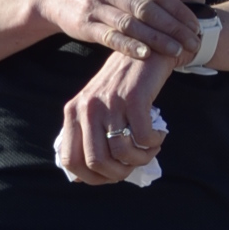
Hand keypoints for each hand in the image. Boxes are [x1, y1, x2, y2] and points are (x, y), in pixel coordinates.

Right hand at [33, 0, 202, 62]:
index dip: (179, 10)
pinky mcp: (85, 23)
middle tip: (193, 42)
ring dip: (156, 39)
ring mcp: (96, 3)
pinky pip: (110, 36)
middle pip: (148, 8)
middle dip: (173, 27)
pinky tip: (146, 54)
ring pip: (131, 23)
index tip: (196, 25)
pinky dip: (129, 45)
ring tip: (176, 51)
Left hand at [57, 48, 171, 184]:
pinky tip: (158, 137)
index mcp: (73, 112)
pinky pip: (142, 137)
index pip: (70, 160)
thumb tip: (85, 176)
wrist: (146, 51)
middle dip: (118, 173)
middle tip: (134, 165)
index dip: (91, 178)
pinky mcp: (133, 98)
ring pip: (121, 152)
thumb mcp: (97, 106)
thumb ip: (89, 134)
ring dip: (140, 159)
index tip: (111, 176)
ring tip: (150, 150)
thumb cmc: (123, 86)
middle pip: (96, 162)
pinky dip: (153, 144)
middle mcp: (87, 108)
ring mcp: (109, 102)